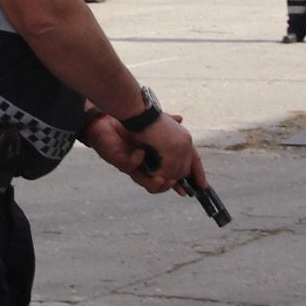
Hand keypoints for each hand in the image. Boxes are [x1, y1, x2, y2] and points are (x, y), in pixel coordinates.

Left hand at [84, 109, 200, 194]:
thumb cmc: (128, 124)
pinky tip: (140, 153)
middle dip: (172, 183)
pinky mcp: (121, 161)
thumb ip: (166, 124)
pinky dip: (137, 161)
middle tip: (179, 183)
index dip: (187, 180)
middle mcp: (146, 167)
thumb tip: (181, 119)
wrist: (105, 120)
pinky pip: (130, 166)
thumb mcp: (151, 125)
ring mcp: (134, 166)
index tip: (200, 187)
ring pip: (149, 184)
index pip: (174, 174)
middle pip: (163, 183)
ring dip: (157, 182)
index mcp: (156, 160)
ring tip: (161, 176)